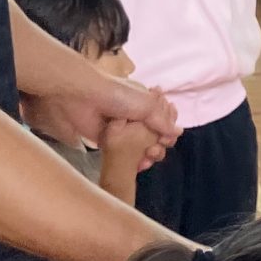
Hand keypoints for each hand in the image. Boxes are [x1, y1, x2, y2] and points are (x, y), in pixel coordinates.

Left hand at [33, 70, 177, 166]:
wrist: (83, 99)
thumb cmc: (116, 95)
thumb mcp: (146, 104)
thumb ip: (163, 120)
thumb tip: (178, 132)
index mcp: (145, 103)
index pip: (164, 119)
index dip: (168, 131)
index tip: (167, 139)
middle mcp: (135, 116)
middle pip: (154, 135)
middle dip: (160, 144)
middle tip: (156, 148)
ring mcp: (122, 130)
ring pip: (141, 147)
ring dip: (149, 154)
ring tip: (148, 156)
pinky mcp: (109, 143)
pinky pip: (126, 156)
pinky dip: (134, 162)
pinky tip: (139, 165)